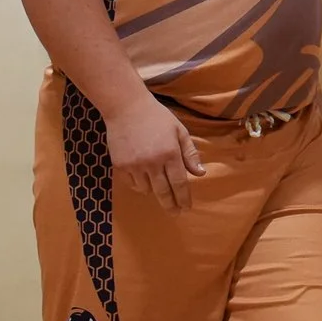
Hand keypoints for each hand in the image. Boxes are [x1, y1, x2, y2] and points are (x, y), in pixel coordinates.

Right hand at [106, 93, 204, 211]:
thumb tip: (200, 174)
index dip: (183, 198)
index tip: (186, 208)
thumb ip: (190, 153)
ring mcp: (135, 166)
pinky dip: (139, 183)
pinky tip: (143, 177)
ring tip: (157, 183)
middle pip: (163, 192)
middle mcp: (153, 163)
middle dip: (171, 205)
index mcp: (170, 154)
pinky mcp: (120, 166)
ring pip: (147, 190)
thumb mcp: (179, 131)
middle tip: (176, 212)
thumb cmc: (157, 117)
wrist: (126, 107)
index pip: (179, 184)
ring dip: (154, 190)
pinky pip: (132, 183)